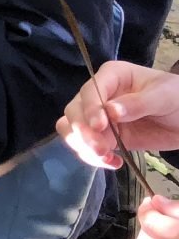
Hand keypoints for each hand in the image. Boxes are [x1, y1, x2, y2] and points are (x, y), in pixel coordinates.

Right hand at [56, 61, 178, 169]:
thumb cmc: (178, 99)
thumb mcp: (164, 96)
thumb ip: (138, 103)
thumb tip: (110, 111)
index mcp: (112, 76)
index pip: (90, 90)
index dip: (90, 108)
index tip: (99, 126)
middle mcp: (98, 94)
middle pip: (74, 111)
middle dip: (83, 132)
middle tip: (101, 150)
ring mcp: (97, 116)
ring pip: (71, 129)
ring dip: (83, 146)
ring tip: (105, 157)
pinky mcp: (101, 135)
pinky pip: (83, 145)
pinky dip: (91, 156)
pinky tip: (112, 161)